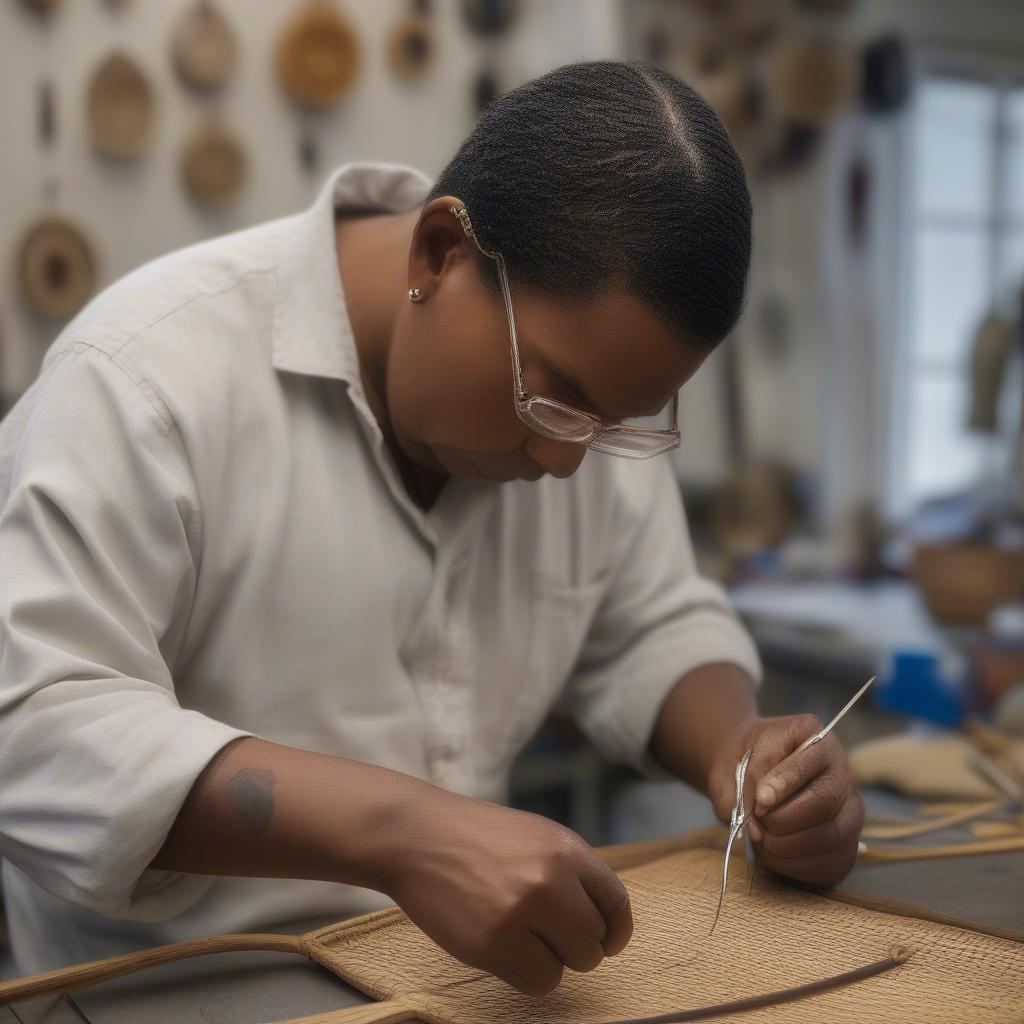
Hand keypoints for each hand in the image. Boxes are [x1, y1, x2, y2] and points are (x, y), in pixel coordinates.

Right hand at [375, 784, 632, 995]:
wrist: (417, 835)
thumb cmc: (475, 838)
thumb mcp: (534, 836)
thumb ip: (570, 871)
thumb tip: (602, 920)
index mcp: (565, 847)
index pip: (616, 903)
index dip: (615, 930)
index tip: (607, 940)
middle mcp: (551, 877)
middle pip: (596, 941)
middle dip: (576, 945)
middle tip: (545, 934)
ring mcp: (523, 911)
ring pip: (571, 965)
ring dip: (551, 960)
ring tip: (519, 935)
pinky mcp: (494, 944)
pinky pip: (538, 982)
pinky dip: (526, 974)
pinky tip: (502, 948)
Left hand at [706, 715, 863, 886]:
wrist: (747, 774)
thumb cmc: (743, 765)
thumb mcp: (733, 762)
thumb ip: (742, 788)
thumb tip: (756, 824)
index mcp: (816, 737)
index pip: (811, 760)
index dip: (785, 783)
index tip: (761, 799)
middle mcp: (842, 772)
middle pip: (824, 801)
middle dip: (783, 818)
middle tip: (755, 820)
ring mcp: (850, 810)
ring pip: (830, 835)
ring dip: (786, 844)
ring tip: (760, 835)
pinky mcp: (847, 844)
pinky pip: (830, 863)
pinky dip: (794, 864)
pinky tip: (771, 852)